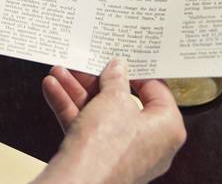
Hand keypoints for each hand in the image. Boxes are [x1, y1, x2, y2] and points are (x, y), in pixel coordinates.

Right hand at [34, 59, 185, 183]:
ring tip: (60, 73)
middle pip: (123, 103)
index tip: (122, 59)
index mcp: (168, 128)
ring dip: (78, 92)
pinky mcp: (101, 162)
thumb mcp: (113, 99)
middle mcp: (151, 145)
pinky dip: (72, 111)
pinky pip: (89, 130)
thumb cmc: (107, 147)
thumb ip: (116, 79)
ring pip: (101, 116)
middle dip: (97, 82)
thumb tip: (118, 69)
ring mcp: (124, 155)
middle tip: (85, 65)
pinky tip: (53, 90)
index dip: (137, 72)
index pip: (157, 92)